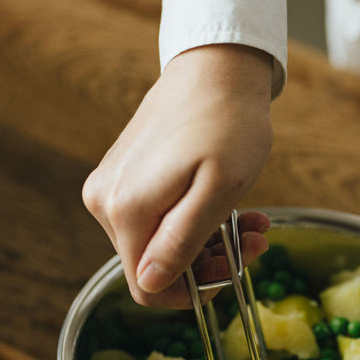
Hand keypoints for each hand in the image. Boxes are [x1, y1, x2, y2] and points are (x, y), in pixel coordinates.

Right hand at [83, 44, 274, 307]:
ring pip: (159, 242)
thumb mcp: (219, 190)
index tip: (234, 270)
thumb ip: (182, 240)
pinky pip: (156, 217)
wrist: (216, 68)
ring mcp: (110, 188)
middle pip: (155, 264)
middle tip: (254, 239)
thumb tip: (150, 283)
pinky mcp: (123, 176)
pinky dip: (194, 219)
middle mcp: (105, 203)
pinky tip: (229, 204)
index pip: (148, 287)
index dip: (193, 291)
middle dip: (209, 262)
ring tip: (251, 222)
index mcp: (126, 210)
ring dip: (208, 241)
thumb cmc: (228, 123)